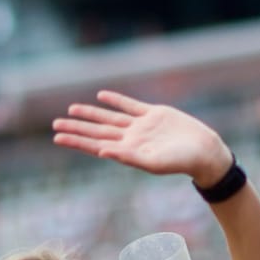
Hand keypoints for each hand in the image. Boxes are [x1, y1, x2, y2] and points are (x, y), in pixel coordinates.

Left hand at [53, 91, 232, 188]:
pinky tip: (102, 96)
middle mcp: (130, 138)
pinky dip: (116, 100)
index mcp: (127, 151)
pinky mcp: (154, 114)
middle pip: (97, 130)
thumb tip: (101, 151)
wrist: (203, 152)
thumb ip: (127, 157)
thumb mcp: (152, 162)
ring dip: (91, 114)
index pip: (94, 144)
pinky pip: (130, 105)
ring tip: (71, 109)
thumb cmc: (180, 162)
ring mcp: (141, 126)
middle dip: (77, 127)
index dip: (76, 140)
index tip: (57, 137)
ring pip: (110, 118)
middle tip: (56, 123)